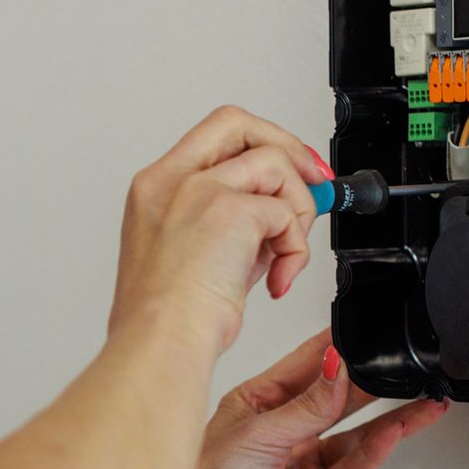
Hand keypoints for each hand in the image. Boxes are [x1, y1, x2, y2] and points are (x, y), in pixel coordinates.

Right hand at [109, 107, 326, 355]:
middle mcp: (171, 180)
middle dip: (288, 150)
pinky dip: (294, 248)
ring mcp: (198, 190)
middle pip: (241, 124)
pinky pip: (287, 212)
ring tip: (281, 258)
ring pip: (275, 164)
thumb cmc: (166, 319)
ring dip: (296, 211)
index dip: (259, 142)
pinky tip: (276, 280)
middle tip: (314, 184)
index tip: (288, 168)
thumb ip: (231, 227)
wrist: (159, 344)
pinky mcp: (228, 211)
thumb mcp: (192, 256)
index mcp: (154, 188)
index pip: (213, 135)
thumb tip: (281, 216)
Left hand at [152, 329, 448, 468]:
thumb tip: (338, 367)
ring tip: (424, 401)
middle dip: (375, 383)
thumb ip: (308, 405)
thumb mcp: (259, 431)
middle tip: (407, 367)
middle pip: (340, 400)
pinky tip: (396, 433)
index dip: (340, 349)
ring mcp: (302, 464)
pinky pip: (354, 468)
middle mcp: (283, 430)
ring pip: (357, 435)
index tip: (370, 331)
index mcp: (259, 401)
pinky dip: (376, 451)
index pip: (309, 365)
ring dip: (391, 419)